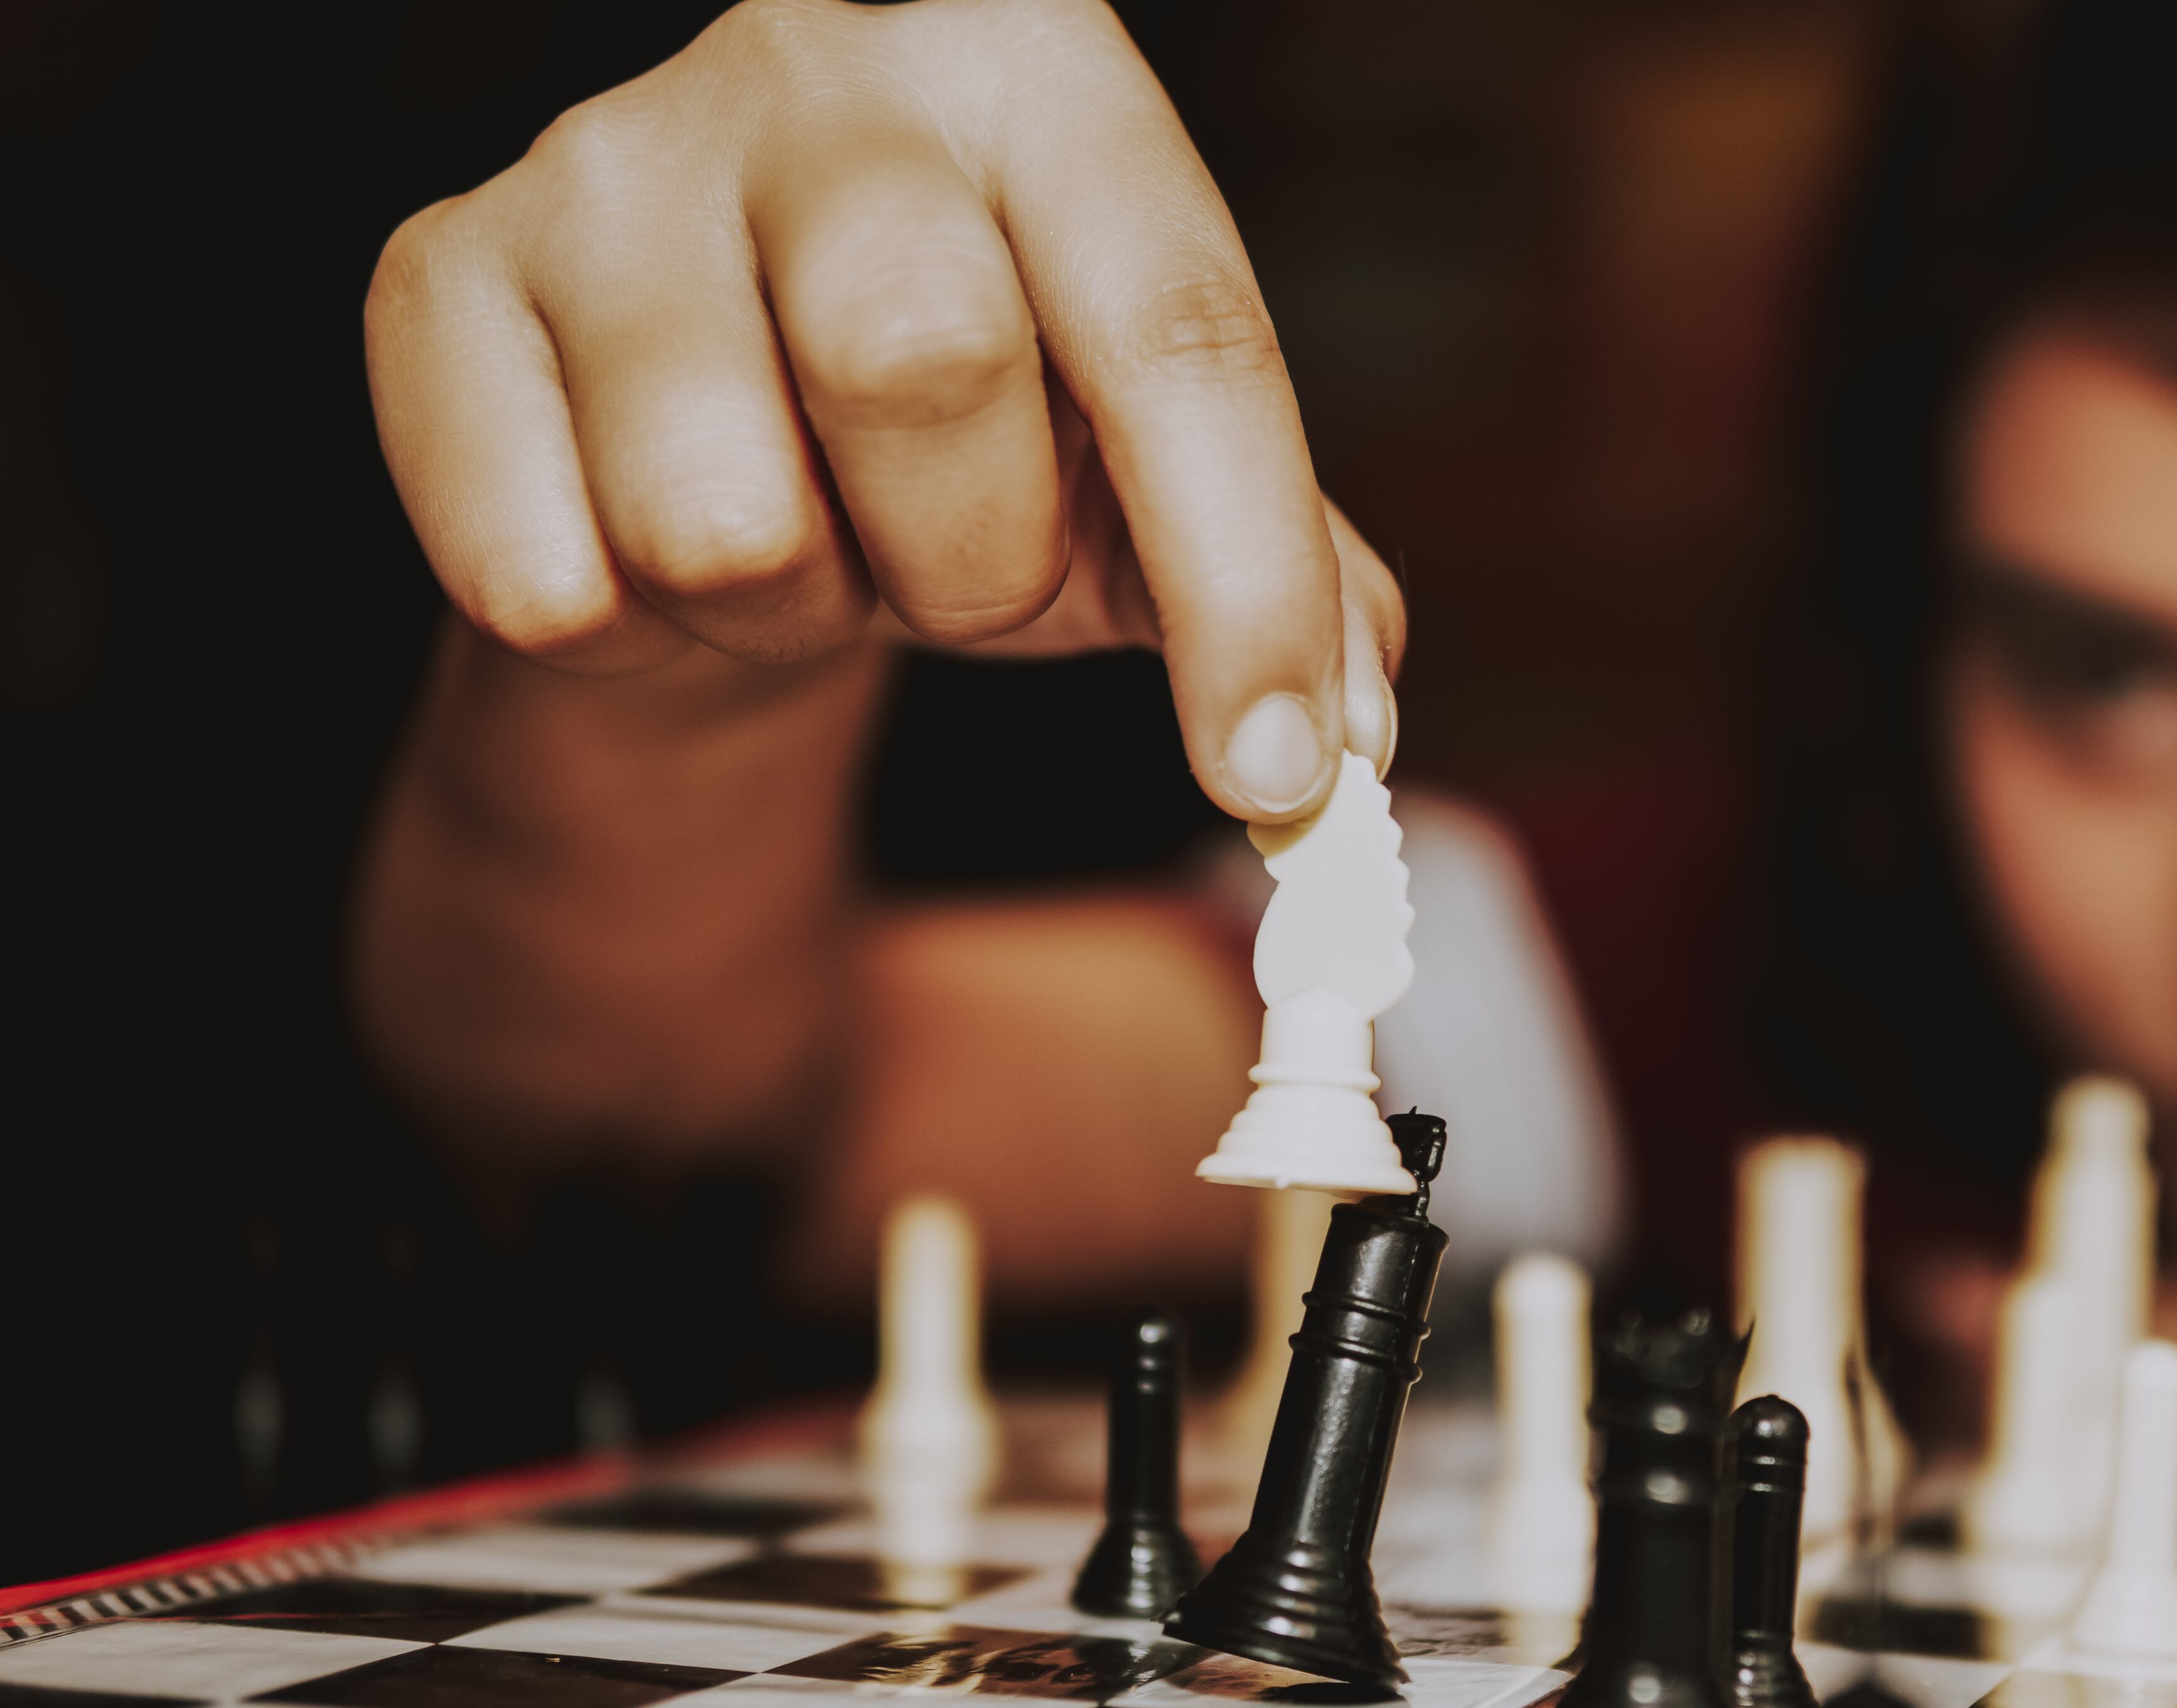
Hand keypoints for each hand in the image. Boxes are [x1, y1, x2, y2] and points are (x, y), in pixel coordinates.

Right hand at [365, 0, 1396, 821]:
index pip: (1177, 324)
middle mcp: (815, 61)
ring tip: (802, 545)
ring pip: (724, 510)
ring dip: (794, 607)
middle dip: (974, 559)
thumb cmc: (955, 448)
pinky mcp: (434, 281)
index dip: (1244, 574)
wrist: (700, 436)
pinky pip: (548, 578)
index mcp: (1040, 70)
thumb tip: (1344, 738)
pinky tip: (648, 544)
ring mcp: (603, 161)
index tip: (1281, 770)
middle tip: (962, 575)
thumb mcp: (1139, 476)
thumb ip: (1276, 579)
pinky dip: (629, 629)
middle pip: (923, 362)